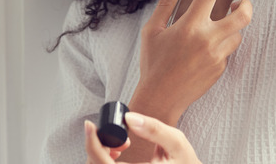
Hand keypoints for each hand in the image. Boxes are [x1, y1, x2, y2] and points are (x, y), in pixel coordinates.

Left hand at [85, 112, 201, 163]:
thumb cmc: (186, 163)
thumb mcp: (177, 143)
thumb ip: (154, 129)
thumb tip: (128, 117)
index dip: (92, 144)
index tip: (89, 125)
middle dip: (97, 146)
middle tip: (117, 135)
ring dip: (100, 154)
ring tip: (122, 144)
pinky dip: (104, 161)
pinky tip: (118, 153)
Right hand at [130, 0, 252, 124]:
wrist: (161, 98)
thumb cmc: (153, 64)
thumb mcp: (152, 31)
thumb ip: (166, 5)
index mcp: (189, 26)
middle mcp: (207, 39)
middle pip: (242, 16)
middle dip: (246, 4)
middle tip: (240, 1)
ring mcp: (217, 56)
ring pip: (237, 34)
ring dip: (232, 26)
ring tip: (218, 26)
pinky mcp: (220, 69)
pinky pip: (228, 51)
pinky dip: (222, 45)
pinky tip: (205, 49)